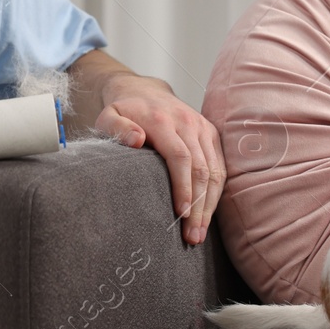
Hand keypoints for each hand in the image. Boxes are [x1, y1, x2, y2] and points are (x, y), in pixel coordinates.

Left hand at [93, 75, 225, 244]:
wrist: (145, 92)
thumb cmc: (124, 111)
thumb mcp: (109, 116)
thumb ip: (118, 128)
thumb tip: (136, 140)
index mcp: (163, 121)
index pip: (180, 157)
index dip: (183, 187)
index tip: (182, 213)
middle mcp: (188, 123)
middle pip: (201, 169)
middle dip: (199, 205)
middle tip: (192, 236)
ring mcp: (203, 128)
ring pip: (215, 171)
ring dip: (210, 204)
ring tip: (199, 233)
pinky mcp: (211, 134)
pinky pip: (220, 166)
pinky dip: (216, 192)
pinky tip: (208, 213)